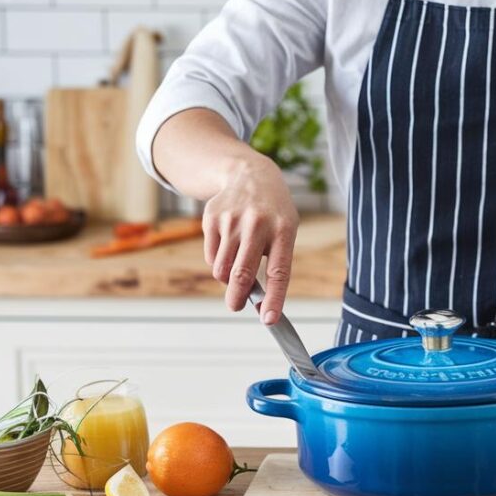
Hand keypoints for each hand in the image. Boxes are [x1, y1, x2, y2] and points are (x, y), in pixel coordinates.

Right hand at [202, 156, 298, 323]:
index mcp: (283, 230)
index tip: (269, 320)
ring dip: (227, 280)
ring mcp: (232, 220)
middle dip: (237, 299)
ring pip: (221, 270)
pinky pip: (211, 257)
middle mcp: (257, 224)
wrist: (250, 175)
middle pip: (242, 274)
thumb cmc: (273, 214)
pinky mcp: (212, 218)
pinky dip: (218, 262)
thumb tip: (259, 304)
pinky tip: (228, 247)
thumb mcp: (284, 231)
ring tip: (236, 269)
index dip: (273, 299)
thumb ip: (274, 264)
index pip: (278, 272)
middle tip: (236, 306)